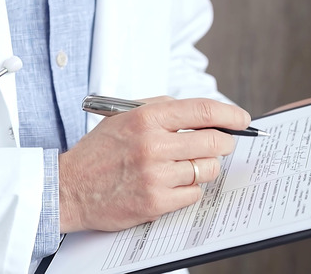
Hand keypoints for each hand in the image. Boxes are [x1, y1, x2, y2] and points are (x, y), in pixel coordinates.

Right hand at [58, 98, 250, 232]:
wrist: (69, 187)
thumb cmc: (97, 152)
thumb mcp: (122, 116)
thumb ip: (160, 108)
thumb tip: (199, 112)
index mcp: (145, 118)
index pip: (203, 111)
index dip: (230, 115)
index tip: (241, 119)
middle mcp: (152, 144)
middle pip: (214, 142)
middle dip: (224, 143)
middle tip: (222, 145)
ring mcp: (155, 175)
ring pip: (207, 169)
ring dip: (205, 168)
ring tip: (187, 166)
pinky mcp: (155, 202)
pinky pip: (194, 194)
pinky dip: (189, 189)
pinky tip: (172, 184)